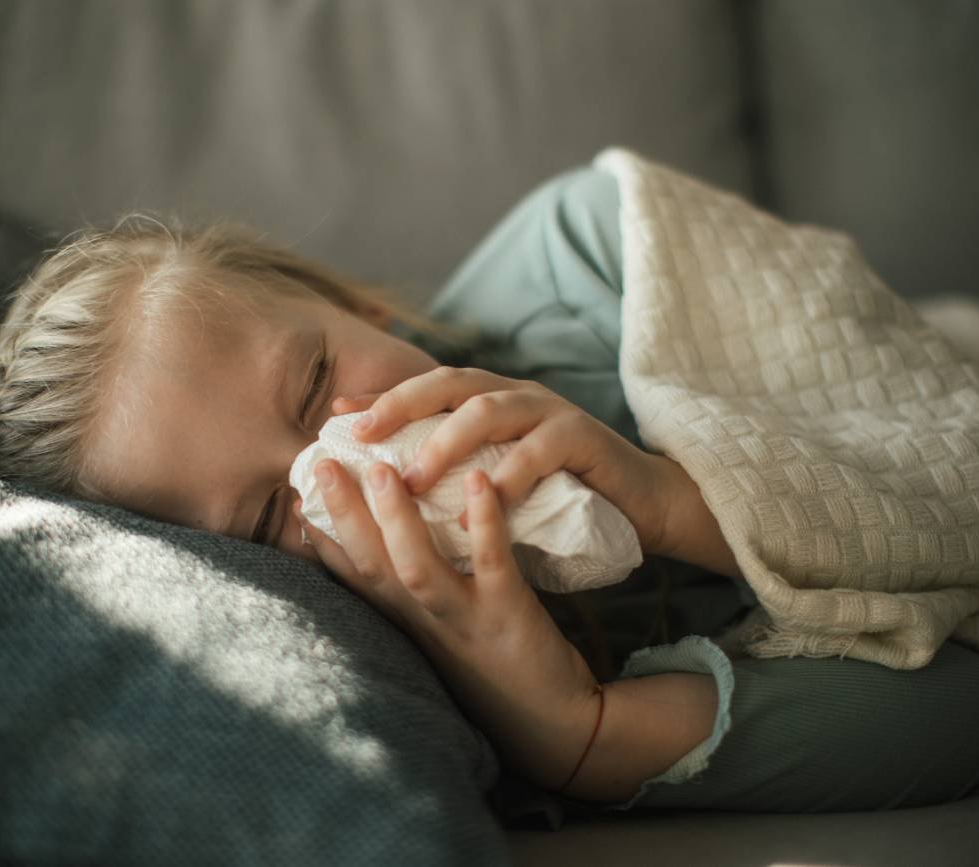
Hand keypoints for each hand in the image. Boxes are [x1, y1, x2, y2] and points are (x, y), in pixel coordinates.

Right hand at [295, 457, 603, 789]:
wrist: (553, 727)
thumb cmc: (496, 667)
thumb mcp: (443, 632)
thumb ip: (416, 591)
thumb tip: (394, 540)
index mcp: (403, 622)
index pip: (350, 575)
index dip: (319, 535)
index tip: (296, 491)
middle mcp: (421, 622)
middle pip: (370, 565)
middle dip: (342, 514)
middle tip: (323, 462)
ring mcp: (462, 620)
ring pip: (417, 569)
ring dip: (395, 520)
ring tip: (382, 469)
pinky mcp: (507, 616)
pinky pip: (491, 564)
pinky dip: (483, 523)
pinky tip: (480, 482)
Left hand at [331, 366, 671, 552]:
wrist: (643, 508)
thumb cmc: (560, 499)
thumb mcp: (496, 485)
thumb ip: (451, 478)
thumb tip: (384, 494)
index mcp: (489, 403)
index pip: (425, 390)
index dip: (382, 400)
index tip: (334, 419)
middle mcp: (516, 397)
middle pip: (449, 384)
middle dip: (401, 405)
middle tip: (362, 437)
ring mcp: (551, 412)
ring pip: (489, 410)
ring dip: (445, 442)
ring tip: (412, 478)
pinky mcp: (585, 438)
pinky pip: (541, 449)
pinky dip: (510, 474)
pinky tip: (484, 502)